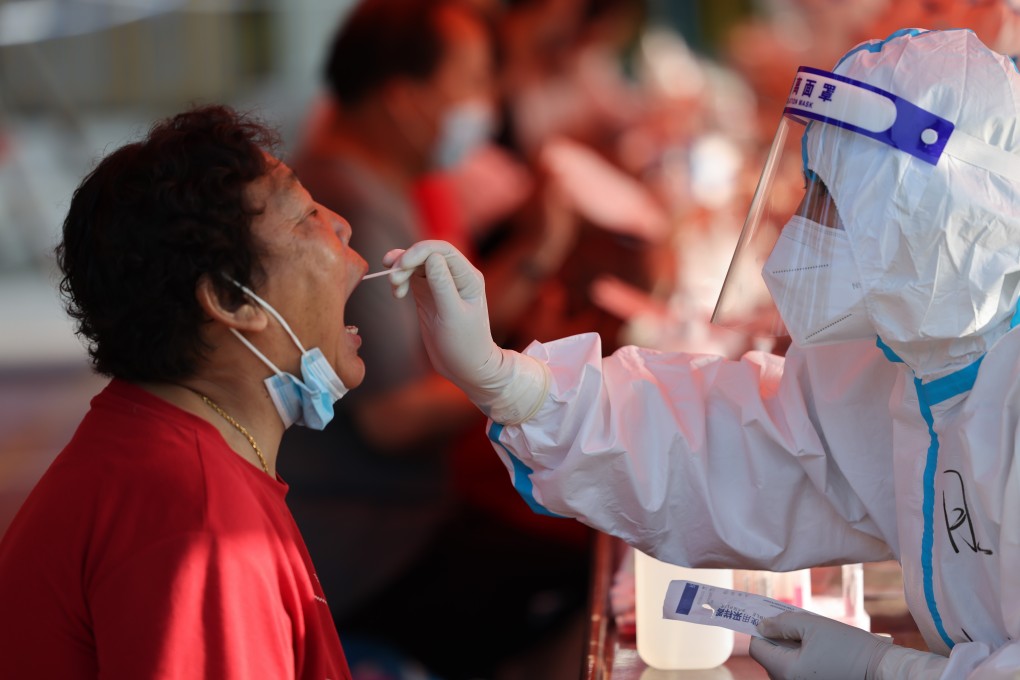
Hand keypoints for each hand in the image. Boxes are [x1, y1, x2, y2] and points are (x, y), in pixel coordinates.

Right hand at [384, 240, 548, 423]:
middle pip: (426, 253)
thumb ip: (442, 285)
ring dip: (400, 269)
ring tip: (394, 287)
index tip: (401, 266)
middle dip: (406, 261)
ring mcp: (440, 284)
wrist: (465, 367)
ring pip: (416, 264)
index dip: (419, 251)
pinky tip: (397, 292)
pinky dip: (400, 280)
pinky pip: (411, 277)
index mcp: (468, 276)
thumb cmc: (465, 344)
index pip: (441, 250)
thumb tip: (431, 257)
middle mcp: (455, 276)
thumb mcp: (452, 315)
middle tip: (392, 280)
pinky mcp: (428, 295)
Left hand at [748, 611, 892, 679]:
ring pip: (784, 666)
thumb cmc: (848, 647)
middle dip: (779, 640)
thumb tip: (761, 626)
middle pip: (770, 658)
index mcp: (786, 670)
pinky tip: (820, 653)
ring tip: (814, 640)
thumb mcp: (811, 624)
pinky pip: (798, 673)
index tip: (774, 620)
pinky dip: (802, 661)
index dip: (762, 631)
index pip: (758, 648)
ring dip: (792, 650)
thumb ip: (782, 623)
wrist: (880, 670)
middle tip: (799, 628)